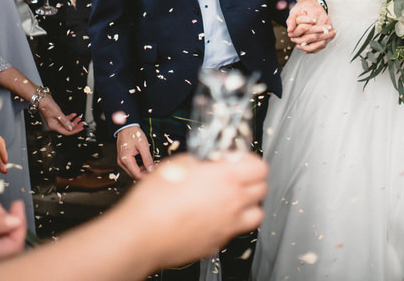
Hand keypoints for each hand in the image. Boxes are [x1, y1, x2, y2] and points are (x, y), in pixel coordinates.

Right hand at [36, 93, 83, 136]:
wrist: (42, 99)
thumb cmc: (47, 106)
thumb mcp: (58, 114)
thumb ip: (65, 121)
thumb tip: (71, 128)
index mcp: (54, 126)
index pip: (66, 131)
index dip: (74, 130)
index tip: (80, 128)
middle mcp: (55, 125)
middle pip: (67, 128)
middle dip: (75, 126)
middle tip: (81, 124)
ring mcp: (56, 120)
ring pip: (66, 123)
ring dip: (73, 121)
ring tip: (79, 118)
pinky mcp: (57, 116)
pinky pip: (65, 119)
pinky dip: (70, 117)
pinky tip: (74, 115)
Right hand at [116, 125, 154, 178]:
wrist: (126, 127)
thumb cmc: (133, 134)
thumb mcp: (143, 145)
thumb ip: (147, 159)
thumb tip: (152, 170)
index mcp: (125, 160)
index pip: (137, 175)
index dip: (147, 175)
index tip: (156, 171)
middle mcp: (121, 163)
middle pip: (134, 175)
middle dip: (145, 173)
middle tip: (155, 167)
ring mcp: (121, 161)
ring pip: (133, 172)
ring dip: (143, 171)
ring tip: (152, 165)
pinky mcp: (123, 159)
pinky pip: (132, 167)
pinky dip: (139, 167)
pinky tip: (146, 163)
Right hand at [128, 153, 267, 269]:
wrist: (141, 234)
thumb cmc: (155, 199)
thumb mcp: (178, 164)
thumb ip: (200, 162)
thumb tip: (204, 165)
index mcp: (226, 178)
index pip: (259, 167)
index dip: (250, 161)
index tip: (238, 160)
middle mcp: (232, 203)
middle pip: (262, 190)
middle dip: (252, 180)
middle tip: (236, 177)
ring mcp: (227, 226)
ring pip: (256, 214)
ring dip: (248, 205)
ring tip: (231, 200)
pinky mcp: (217, 243)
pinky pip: (234, 231)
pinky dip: (229, 224)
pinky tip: (211, 217)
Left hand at [285, 0, 334, 52]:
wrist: (312, 3)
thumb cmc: (304, 7)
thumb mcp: (295, 10)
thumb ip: (291, 20)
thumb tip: (290, 30)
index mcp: (317, 13)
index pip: (309, 28)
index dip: (300, 34)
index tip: (291, 37)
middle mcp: (325, 20)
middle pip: (316, 36)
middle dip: (304, 41)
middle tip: (295, 43)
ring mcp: (329, 26)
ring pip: (322, 42)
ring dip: (311, 47)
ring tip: (300, 47)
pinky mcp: (329, 31)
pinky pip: (324, 43)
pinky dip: (316, 48)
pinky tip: (307, 49)